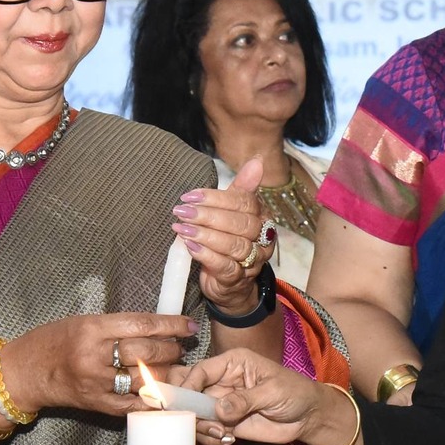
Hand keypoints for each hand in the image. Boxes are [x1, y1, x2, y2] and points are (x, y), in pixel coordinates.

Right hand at [2, 312, 193, 417]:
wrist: (22, 373)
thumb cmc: (53, 342)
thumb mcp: (83, 322)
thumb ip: (118, 326)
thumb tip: (158, 327)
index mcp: (92, 329)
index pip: (142, 325)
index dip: (171, 325)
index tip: (188, 325)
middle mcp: (94, 356)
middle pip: (147, 353)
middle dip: (171, 349)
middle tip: (180, 347)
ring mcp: (96, 383)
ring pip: (145, 379)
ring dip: (166, 373)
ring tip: (173, 367)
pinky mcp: (97, 404)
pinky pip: (134, 403)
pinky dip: (152, 398)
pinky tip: (163, 392)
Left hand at [177, 160, 276, 317]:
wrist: (231, 284)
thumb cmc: (229, 241)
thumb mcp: (233, 213)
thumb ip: (241, 189)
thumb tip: (257, 160)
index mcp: (263, 217)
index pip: (245, 203)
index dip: (217, 198)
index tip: (190, 195)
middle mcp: (263, 239)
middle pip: (241, 224)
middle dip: (209, 216)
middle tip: (182, 211)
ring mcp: (253, 261)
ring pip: (234, 246)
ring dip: (205, 235)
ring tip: (181, 228)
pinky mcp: (238, 280)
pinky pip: (225, 266)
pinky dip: (206, 255)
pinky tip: (189, 246)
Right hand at [181, 347, 354, 444]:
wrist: (307, 417)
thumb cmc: (295, 393)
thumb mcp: (273, 392)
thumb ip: (245, 400)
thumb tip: (218, 410)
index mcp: (232, 362)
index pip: (200, 370)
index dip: (188, 386)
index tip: (185, 405)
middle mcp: (221, 381)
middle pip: (188, 391)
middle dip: (186, 408)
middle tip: (198, 421)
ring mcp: (219, 403)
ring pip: (193, 414)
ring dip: (201, 427)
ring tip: (222, 433)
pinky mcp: (223, 423)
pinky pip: (205, 431)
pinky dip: (209, 438)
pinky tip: (228, 439)